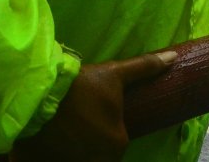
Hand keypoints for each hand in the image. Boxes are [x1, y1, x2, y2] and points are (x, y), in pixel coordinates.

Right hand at [10, 51, 176, 161]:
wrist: (34, 93)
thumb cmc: (79, 86)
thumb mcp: (114, 74)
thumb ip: (144, 68)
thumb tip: (173, 58)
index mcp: (117, 143)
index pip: (116, 143)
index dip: (105, 131)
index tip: (93, 120)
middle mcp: (97, 161)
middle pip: (97, 156)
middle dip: (90, 144)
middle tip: (78, 126)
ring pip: (78, 160)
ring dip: (74, 151)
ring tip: (64, 135)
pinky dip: (54, 155)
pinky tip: (50, 144)